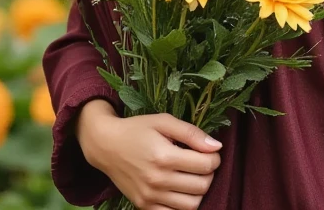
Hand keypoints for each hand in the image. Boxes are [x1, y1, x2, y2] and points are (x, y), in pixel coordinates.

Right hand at [79, 104, 221, 209]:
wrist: (105, 145)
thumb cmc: (137, 130)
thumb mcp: (164, 121)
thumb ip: (192, 133)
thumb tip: (217, 147)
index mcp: (164, 156)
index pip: (206, 165)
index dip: (214, 157)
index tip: (209, 152)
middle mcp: (157, 180)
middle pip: (202, 186)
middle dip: (209, 174)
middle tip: (201, 163)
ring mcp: (149, 196)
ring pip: (192, 205)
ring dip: (198, 191)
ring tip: (191, 176)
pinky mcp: (143, 206)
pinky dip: (182, 205)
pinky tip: (179, 189)